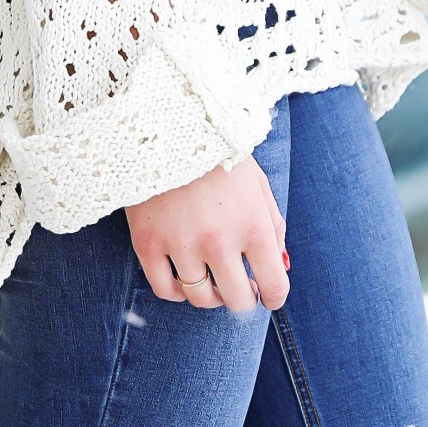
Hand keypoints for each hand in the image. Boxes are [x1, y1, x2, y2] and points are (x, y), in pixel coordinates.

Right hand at [126, 155, 288, 313]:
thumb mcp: (257, 184)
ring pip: (200, 299)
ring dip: (211, 295)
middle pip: (237, 300)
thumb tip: (280, 267)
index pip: (274, 285)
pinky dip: (178, 293)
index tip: (269, 296)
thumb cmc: (219, 155)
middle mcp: (219, 241)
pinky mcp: (147, 243)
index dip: (275, 297)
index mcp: (253, 226)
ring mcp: (180, 245)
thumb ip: (273, 226)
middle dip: (244, 299)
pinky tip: (184, 280)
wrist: (166, 126)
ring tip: (212, 281)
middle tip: (241, 288)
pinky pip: (165, 290)